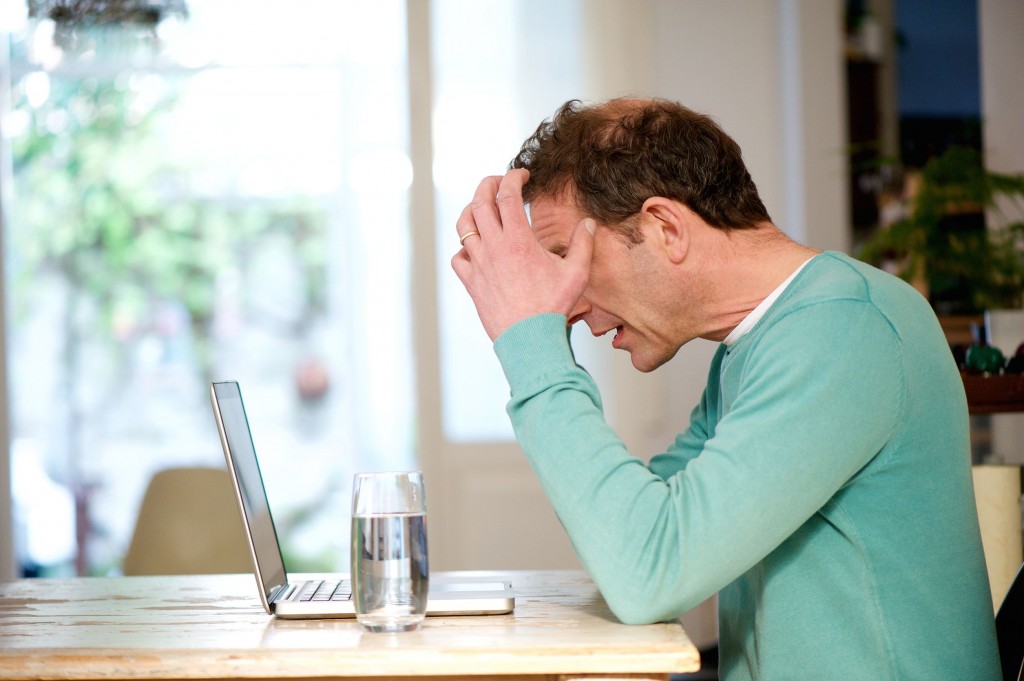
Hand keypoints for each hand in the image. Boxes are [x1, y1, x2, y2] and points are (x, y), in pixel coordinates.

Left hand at [451, 169, 594, 340]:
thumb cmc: (552, 308)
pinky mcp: (471, 283)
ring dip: (472, 210)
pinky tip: (475, 249)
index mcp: (518, 239)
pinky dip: (464, 247)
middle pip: (479, 201)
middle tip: (499, 181)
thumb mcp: (576, 273)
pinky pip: (458, 257)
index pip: (507, 194)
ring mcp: (479, 264)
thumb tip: (588, 224)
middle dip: (488, 184)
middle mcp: (493, 247)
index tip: (522, 175)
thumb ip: (583, 244)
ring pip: (464, 226)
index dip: (513, 177)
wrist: (528, 339)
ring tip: (483, 208)